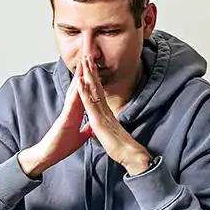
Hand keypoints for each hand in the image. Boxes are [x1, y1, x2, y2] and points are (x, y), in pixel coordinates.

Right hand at [17, 62, 91, 177]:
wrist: (50, 155)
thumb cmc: (62, 145)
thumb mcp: (80, 136)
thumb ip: (86, 129)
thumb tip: (93, 126)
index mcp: (76, 113)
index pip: (84, 94)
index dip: (90, 82)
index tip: (95, 70)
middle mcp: (71, 109)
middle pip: (79, 88)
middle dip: (84, 74)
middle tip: (88, 58)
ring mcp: (67, 112)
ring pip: (74, 92)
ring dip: (79, 78)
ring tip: (83, 64)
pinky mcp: (64, 119)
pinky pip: (71, 104)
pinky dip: (75, 94)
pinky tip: (79, 85)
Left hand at [77, 55, 150, 174]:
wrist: (129, 154)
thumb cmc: (121, 147)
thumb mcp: (109, 135)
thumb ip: (104, 128)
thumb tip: (100, 127)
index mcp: (106, 113)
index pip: (99, 93)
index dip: (94, 79)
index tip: (91, 68)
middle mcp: (105, 110)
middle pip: (97, 86)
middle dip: (91, 70)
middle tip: (88, 55)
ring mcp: (102, 113)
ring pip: (93, 90)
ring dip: (88, 75)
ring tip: (84, 61)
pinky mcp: (98, 120)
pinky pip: (89, 103)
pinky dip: (84, 91)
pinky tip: (80, 81)